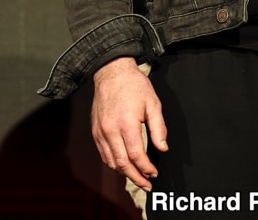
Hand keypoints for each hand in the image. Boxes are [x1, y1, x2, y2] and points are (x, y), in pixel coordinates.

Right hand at [90, 57, 167, 190]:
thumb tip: (162, 148)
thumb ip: (159, 128)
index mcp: (127, 123)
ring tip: (137, 178)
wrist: (111, 72)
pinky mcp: (95, 130)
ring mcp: (100, 131)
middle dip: (136, 178)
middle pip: (123, 164)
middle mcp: (111, 130)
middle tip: (147, 185)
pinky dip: (113, 164)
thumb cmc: (134, 86)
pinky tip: (123, 165)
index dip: (146, 168)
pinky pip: (103, 154)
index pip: (137, 156)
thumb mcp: (153, 103)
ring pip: (111, 162)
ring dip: (124, 173)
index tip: (154, 173)